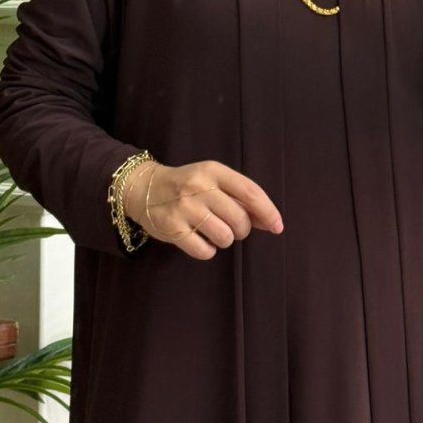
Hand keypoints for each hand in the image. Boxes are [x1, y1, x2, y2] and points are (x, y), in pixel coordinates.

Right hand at [126, 159, 283, 260]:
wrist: (144, 188)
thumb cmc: (188, 186)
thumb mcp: (213, 181)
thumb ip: (240, 197)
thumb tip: (269, 220)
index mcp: (213, 171)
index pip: (249, 191)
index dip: (268, 211)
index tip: (277, 226)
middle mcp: (198, 187)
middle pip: (239, 218)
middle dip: (243, 230)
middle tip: (233, 228)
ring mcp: (184, 208)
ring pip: (224, 236)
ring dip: (225, 240)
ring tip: (214, 232)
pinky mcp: (172, 229)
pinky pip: (204, 251)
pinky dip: (208, 250)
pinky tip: (200, 240)